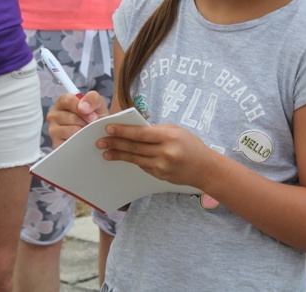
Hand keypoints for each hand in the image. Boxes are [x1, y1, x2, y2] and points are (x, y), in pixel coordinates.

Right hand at [47, 91, 107, 148]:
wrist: (99, 133)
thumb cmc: (94, 117)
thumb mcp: (98, 104)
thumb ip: (92, 98)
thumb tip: (83, 107)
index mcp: (62, 102)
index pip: (68, 101)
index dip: (82, 108)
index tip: (93, 116)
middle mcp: (54, 115)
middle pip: (71, 117)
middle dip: (85, 122)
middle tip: (91, 125)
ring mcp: (53, 130)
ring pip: (71, 131)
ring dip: (83, 132)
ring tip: (87, 131)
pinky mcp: (56, 144)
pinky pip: (69, 143)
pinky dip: (79, 142)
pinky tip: (82, 140)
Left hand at [95, 121, 212, 187]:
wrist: (205, 168)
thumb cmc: (191, 144)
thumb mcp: (176, 130)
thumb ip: (155, 130)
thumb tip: (133, 129)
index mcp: (169, 137)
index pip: (140, 133)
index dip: (123, 131)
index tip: (108, 128)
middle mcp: (165, 152)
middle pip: (135, 147)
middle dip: (115, 143)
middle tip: (100, 141)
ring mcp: (162, 166)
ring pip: (135, 159)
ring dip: (119, 155)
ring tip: (105, 152)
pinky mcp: (160, 176)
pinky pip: (143, 166)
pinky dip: (133, 160)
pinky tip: (123, 157)